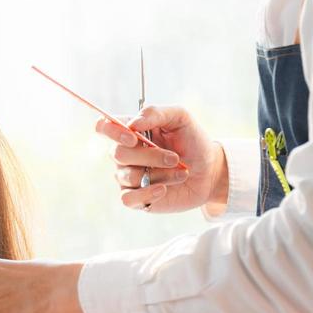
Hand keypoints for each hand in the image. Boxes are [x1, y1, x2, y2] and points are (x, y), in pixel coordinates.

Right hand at [95, 105, 227, 213]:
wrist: (209, 171)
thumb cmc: (193, 141)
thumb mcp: (181, 118)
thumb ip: (156, 113)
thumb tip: (131, 124)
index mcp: (131, 131)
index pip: (103, 126)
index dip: (112, 131)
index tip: (134, 137)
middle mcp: (125, 154)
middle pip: (118, 153)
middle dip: (150, 155)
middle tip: (175, 158)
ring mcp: (129, 176)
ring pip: (128, 175)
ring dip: (159, 173)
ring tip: (181, 173)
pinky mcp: (136, 198)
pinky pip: (127, 198)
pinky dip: (146, 194)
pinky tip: (163, 189)